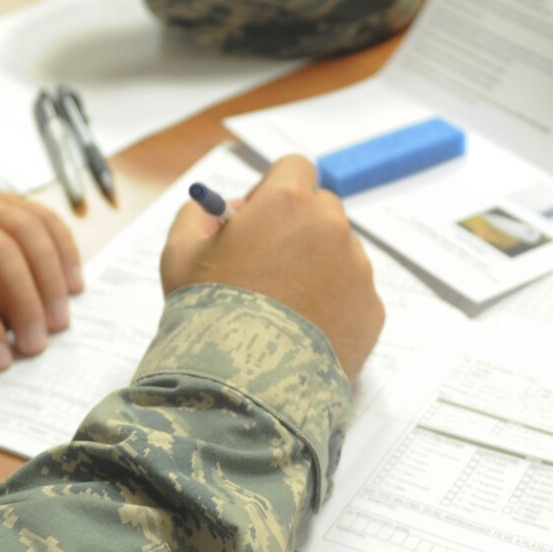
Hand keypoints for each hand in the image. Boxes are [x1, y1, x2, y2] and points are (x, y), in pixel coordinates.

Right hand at [159, 155, 384, 382]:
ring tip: (283, 308)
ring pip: (340, 252)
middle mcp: (331, 227)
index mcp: (287, 202)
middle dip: (298, 227)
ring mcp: (357, 269)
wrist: (245, 383)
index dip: (273, 190)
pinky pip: (354, 294)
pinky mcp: (372, 309)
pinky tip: (302, 330)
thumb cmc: (209, 314)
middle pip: (322, 208)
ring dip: (317, 267)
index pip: (295, 168)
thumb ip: (197, 216)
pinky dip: (334, 305)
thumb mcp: (179, 254)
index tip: (256, 218)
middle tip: (268, 264)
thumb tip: (215, 209)